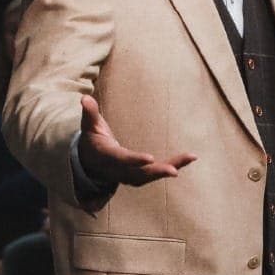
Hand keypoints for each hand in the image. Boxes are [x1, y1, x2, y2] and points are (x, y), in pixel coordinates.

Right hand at [77, 95, 196, 185]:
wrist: (88, 162)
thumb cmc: (92, 140)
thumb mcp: (89, 125)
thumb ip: (90, 112)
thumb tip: (84, 98)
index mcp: (106, 157)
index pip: (120, 159)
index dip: (134, 160)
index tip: (150, 158)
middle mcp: (117, 170)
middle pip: (138, 174)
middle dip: (156, 172)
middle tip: (175, 171)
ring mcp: (127, 175)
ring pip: (149, 176)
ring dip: (170, 168)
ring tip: (190, 158)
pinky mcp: (137, 176)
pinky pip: (155, 174)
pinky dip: (172, 167)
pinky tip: (188, 159)